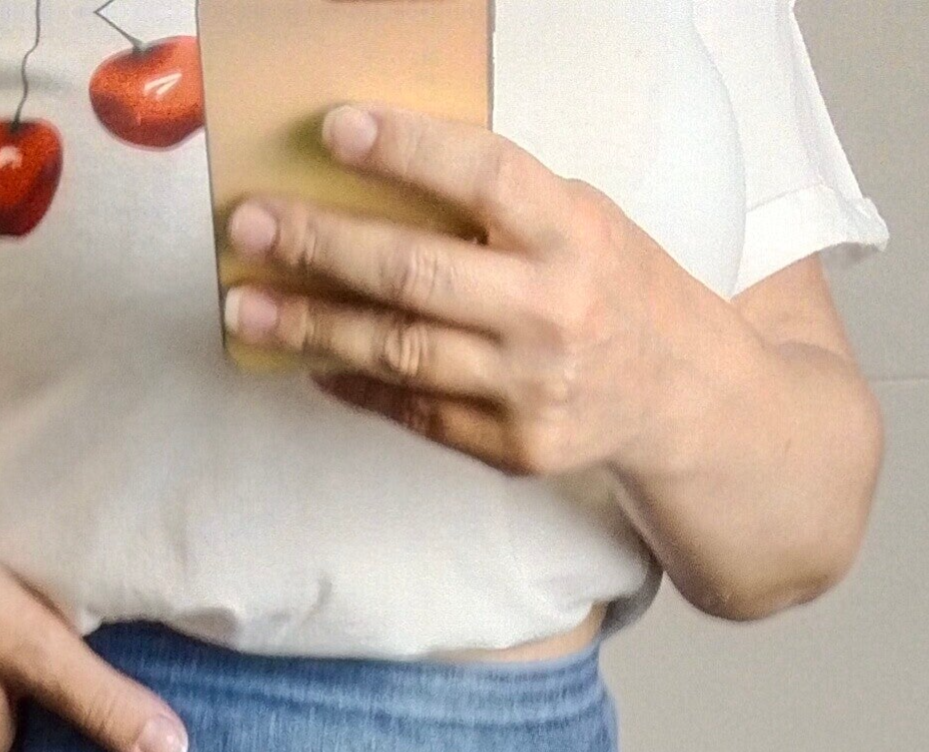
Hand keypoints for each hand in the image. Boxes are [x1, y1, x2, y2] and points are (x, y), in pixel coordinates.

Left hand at [223, 101, 714, 487]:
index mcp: (573, 235)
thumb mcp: (579, 220)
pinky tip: (309, 360)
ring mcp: (530, 387)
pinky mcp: (513, 447)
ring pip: (400, 353)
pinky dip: (355, 385)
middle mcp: (552, 312)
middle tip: (250, 224)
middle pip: (416, 274)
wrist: (679, 395)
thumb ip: (498, 206)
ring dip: (313, 326)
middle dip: (321, 245)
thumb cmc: (612, 289)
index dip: (405, 150)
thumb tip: (377, 180)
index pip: (482, 177)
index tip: (335, 129)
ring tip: (249, 306)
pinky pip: (414, 413)